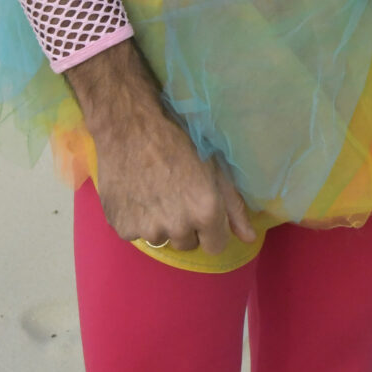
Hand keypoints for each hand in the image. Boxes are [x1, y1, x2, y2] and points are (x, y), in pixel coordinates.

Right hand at [66, 38, 255, 254]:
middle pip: (187, 244)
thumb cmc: (179, 139)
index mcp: (206, 213)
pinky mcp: (122, 227)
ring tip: (154, 190)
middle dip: (186, 226)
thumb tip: (249, 238)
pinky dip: (136, 218)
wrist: (130, 125)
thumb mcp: (216, 167)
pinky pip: (135, 232)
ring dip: (160, 223)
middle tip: (176, 194)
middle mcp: (178, 227)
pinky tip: (135, 192)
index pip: (215, 246)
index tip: (202, 210)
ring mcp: (147, 230)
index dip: (211, 229)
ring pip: (161, 238)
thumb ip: (234, 207)